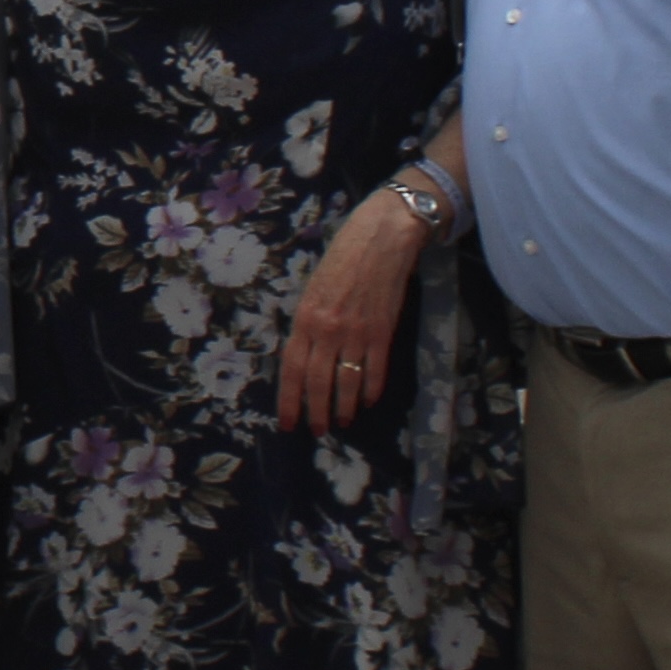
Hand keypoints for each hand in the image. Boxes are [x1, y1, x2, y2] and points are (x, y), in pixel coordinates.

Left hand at [273, 189, 424, 433]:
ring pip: (346, 381)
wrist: (381, 238)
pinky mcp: (383, 331)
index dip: (289, 399)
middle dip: (315, 411)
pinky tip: (367, 401)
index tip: (288, 422)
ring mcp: (356, 332)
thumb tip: (305, 354)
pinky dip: (370, 389)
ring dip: (343, 406)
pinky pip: (375, 369)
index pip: (291, 368)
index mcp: (304, 318)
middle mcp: (327, 329)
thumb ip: (309, 322)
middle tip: (317, 431)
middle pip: (317, 381)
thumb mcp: (313, 288)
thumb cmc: (342, 257)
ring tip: (341, 422)